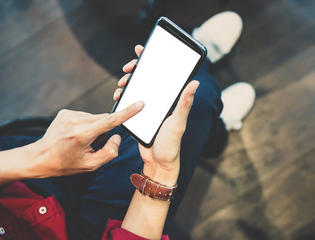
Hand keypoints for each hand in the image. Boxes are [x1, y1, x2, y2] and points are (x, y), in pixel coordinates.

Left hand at [33, 103, 143, 176]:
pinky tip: (76, 134)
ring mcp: (69, 114)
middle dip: (104, 130)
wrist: (40, 157)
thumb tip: (116, 137)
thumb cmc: (65, 164)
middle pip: (104, 119)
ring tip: (82, 141)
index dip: (127, 113)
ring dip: (95, 128)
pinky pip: (86, 116)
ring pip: (95, 118)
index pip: (110, 121)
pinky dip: (87, 124)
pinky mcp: (65, 112)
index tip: (139, 104)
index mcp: (82, 135)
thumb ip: (109, 152)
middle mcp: (76, 121)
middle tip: (93, 144)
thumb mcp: (90, 165)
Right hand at [115, 45, 198, 184]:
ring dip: (128, 83)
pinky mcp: (139, 116)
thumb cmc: (172, 144)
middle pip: (148, 78)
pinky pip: (130, 102)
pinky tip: (118, 96)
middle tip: (128, 69)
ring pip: (137, 88)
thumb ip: (184, 103)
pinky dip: (124, 96)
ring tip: (121, 85)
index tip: (142, 51)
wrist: (158, 164)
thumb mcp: (178, 123)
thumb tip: (195, 82)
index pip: (164, 75)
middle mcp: (161, 101)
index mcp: (172, 100)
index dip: (153, 60)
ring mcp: (149, 108)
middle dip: (136, 70)